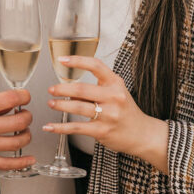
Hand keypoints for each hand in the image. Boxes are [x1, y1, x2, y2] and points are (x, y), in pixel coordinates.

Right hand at [0, 89, 35, 170]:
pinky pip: (6, 164)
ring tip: (22, 131)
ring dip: (26, 135)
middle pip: (20, 121)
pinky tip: (30, 159)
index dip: (24, 96)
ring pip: (17, 142)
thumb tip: (4, 106)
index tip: (25, 97)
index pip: (12, 99)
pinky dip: (22, 162)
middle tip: (24, 114)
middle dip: (27, 115)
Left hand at [43, 56, 168, 171]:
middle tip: (51, 89)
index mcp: (115, 83)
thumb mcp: (116, 93)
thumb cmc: (126, 111)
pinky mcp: (102, 131)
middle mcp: (113, 97)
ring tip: (51, 103)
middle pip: (82, 89)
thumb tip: (69, 89)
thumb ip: (96, 88)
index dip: (77, 61)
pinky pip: (77, 127)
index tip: (62, 60)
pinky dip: (60, 127)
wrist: (142, 134)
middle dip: (62, 89)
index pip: (95, 66)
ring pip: (78, 107)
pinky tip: (50, 126)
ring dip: (60, 105)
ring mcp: (108, 115)